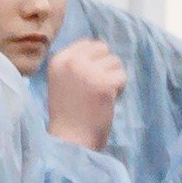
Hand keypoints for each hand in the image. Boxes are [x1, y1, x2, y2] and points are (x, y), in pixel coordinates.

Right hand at [45, 38, 129, 152]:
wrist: (70, 140)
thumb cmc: (68, 114)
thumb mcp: (63, 80)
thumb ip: (76, 64)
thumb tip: (101, 50)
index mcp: (59, 60)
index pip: (87, 43)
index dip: (94, 60)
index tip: (89, 79)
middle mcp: (72, 61)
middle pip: (103, 48)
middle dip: (105, 66)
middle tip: (97, 87)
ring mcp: (88, 71)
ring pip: (115, 61)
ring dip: (113, 78)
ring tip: (101, 96)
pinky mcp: (105, 83)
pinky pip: (122, 76)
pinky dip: (120, 89)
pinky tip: (108, 101)